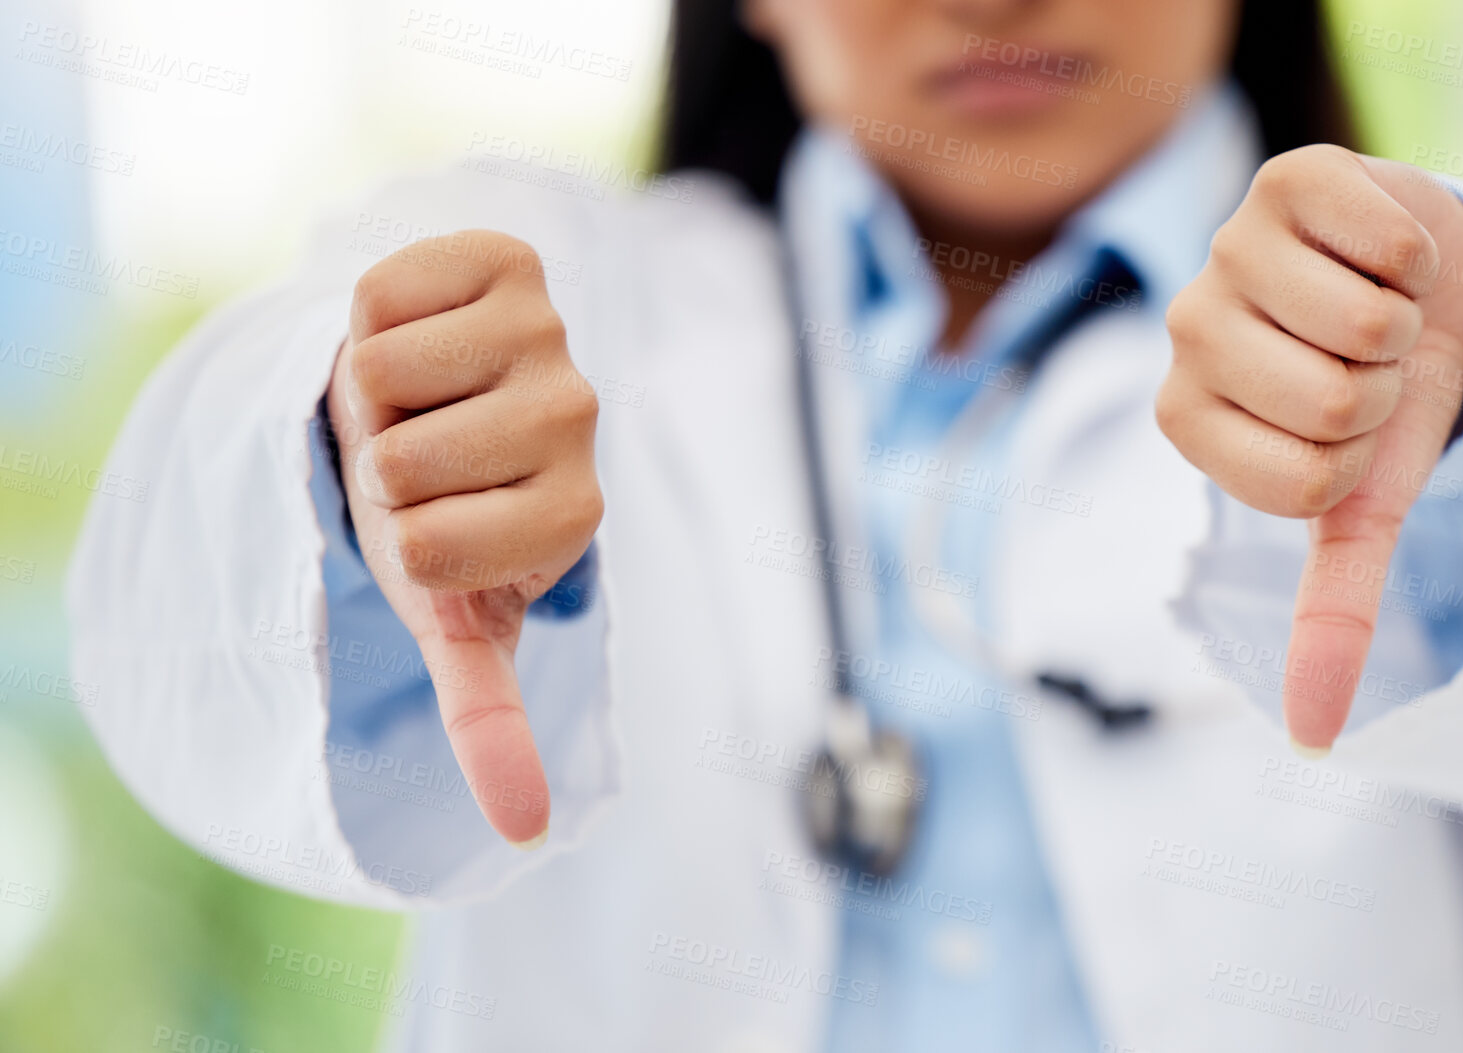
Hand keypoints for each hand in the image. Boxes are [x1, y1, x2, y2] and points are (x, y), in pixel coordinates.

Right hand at [327, 230, 602, 846]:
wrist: (436, 404)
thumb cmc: (439, 514)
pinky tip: (421, 334)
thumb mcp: (456, 616)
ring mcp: (554, 335)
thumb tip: (527, 832)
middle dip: (375, 466)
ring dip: (369, 394)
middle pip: (394, 466)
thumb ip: (488, 716)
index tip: (434, 525)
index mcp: (575, 519)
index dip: (392, 539)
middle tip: (419, 456)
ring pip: (379, 378)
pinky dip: (371, 319)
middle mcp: (582, 421)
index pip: (422, 551)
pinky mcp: (511, 264)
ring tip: (418, 402)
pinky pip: (381, 296)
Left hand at [1158, 145, 1462, 756]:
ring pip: (1364, 325)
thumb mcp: (1361, 509)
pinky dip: (1417, 256)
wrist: (1426, 289)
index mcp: (1184, 418)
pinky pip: (1388, 242)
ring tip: (1373, 308)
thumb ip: (1333, 613)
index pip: (1303, 482)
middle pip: (1333, 405)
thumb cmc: (1379, 401)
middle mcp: (1184, 330)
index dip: (1356, 463)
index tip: (1344, 431)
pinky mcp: (1289, 177)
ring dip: (1402, 325)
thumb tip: (1313, 738)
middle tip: (1364, 364)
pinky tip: (1385, 251)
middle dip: (1382, 393)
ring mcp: (1228, 247)